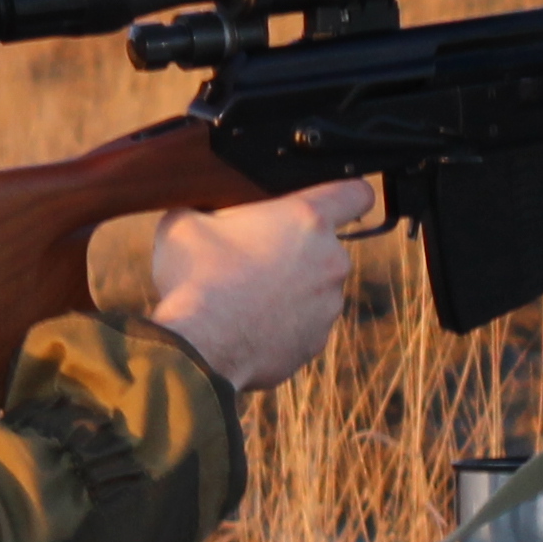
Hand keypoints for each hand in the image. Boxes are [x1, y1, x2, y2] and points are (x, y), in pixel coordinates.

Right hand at [146, 179, 371, 395]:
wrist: (198, 348)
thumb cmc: (196, 277)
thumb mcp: (185, 221)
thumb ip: (210, 207)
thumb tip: (203, 211)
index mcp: (308, 219)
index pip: (357, 193)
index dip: (345, 194)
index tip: (331, 202)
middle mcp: (330, 261)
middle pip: (324, 246)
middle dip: (294, 249)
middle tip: (252, 257)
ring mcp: (327, 306)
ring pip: (313, 288)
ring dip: (288, 289)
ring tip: (244, 298)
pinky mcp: (315, 342)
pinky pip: (301, 326)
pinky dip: (281, 325)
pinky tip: (246, 326)